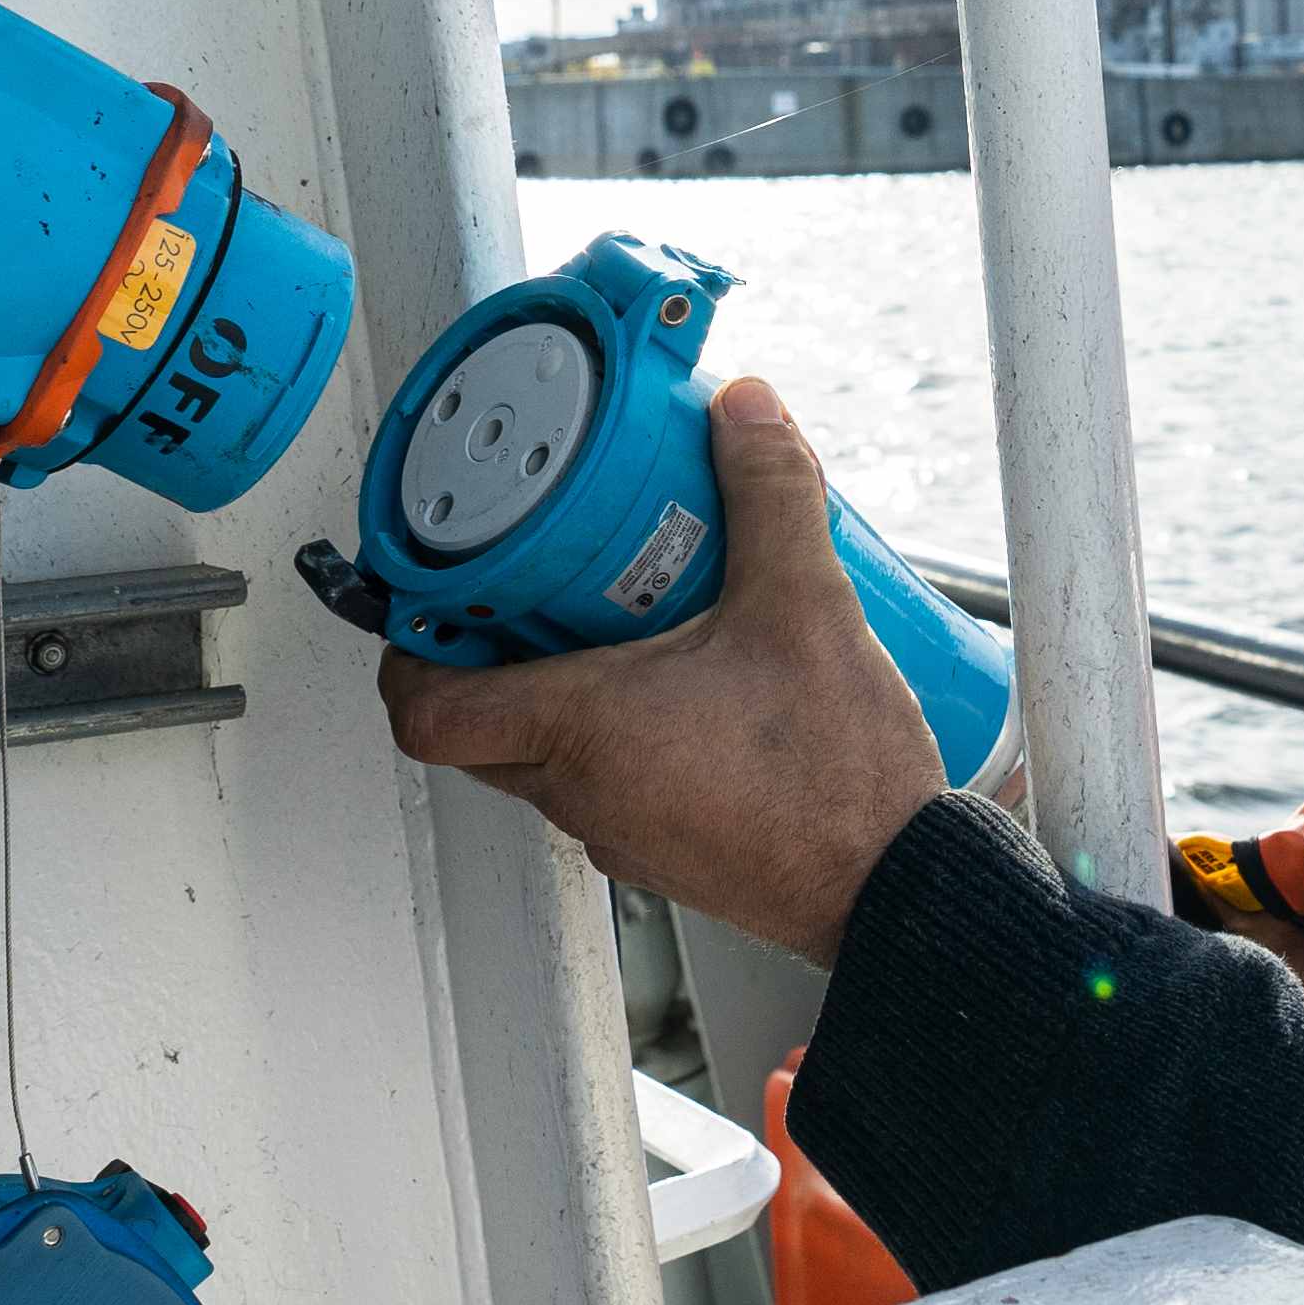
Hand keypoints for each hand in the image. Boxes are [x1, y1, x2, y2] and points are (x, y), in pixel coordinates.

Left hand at [376, 375, 943, 965]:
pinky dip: (611, 733)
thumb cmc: (838, 787)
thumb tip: (745, 415)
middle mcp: (581, 791)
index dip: (409, 650)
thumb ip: (771, 495)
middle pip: (476, 726)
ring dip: (556, 691)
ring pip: (540, 757)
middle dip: (488, 653)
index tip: (435, 595)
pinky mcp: (662, 850)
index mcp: (583, 731)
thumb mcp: (808, 606)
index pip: (428, 708)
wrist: (894, 889)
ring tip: (617, 618)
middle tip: (527, 584)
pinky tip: (681, 683)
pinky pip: (600, 784)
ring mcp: (618, 830)